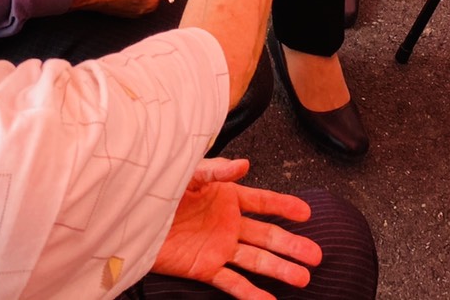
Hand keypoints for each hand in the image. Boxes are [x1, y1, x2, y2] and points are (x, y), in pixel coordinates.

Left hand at [153, 158, 320, 298]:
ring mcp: (219, 247)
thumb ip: (218, 170)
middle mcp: (227, 223)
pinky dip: (251, 293)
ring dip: (279, 269)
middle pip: (267, 235)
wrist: (133, 215)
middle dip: (292, 244)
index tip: (306, 212)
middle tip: (316, 254)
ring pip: (256, 260)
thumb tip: (244, 164)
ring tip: (303, 278)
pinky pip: (232, 282)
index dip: (285, 206)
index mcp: (226, 196)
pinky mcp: (205, 267)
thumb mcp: (189, 173)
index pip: (263, 202)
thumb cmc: (159, 188)